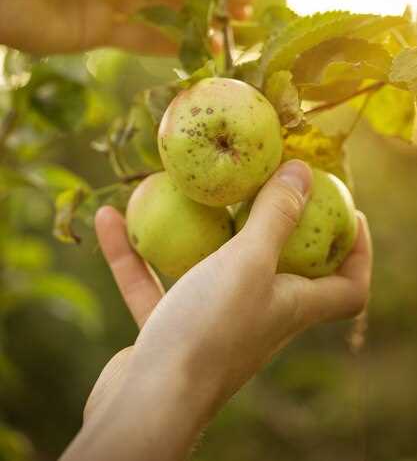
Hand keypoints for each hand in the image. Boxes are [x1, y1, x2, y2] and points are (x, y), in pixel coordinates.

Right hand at [63, 161, 371, 460]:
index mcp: (292, 306)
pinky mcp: (170, 329)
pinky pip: (155, 283)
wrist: (146, 404)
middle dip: (275, 226)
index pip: (349, 288)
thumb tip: (304, 172)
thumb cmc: (208, 332)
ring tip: (180, 191)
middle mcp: (258, 316)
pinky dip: (136, 255)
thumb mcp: (248, 263)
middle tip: (261, 184)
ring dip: (195, 232)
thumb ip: (276, 217)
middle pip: (282, 269)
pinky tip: (111, 219)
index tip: (349, 211)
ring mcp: (212, 324)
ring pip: (209, 268)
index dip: (358, 252)